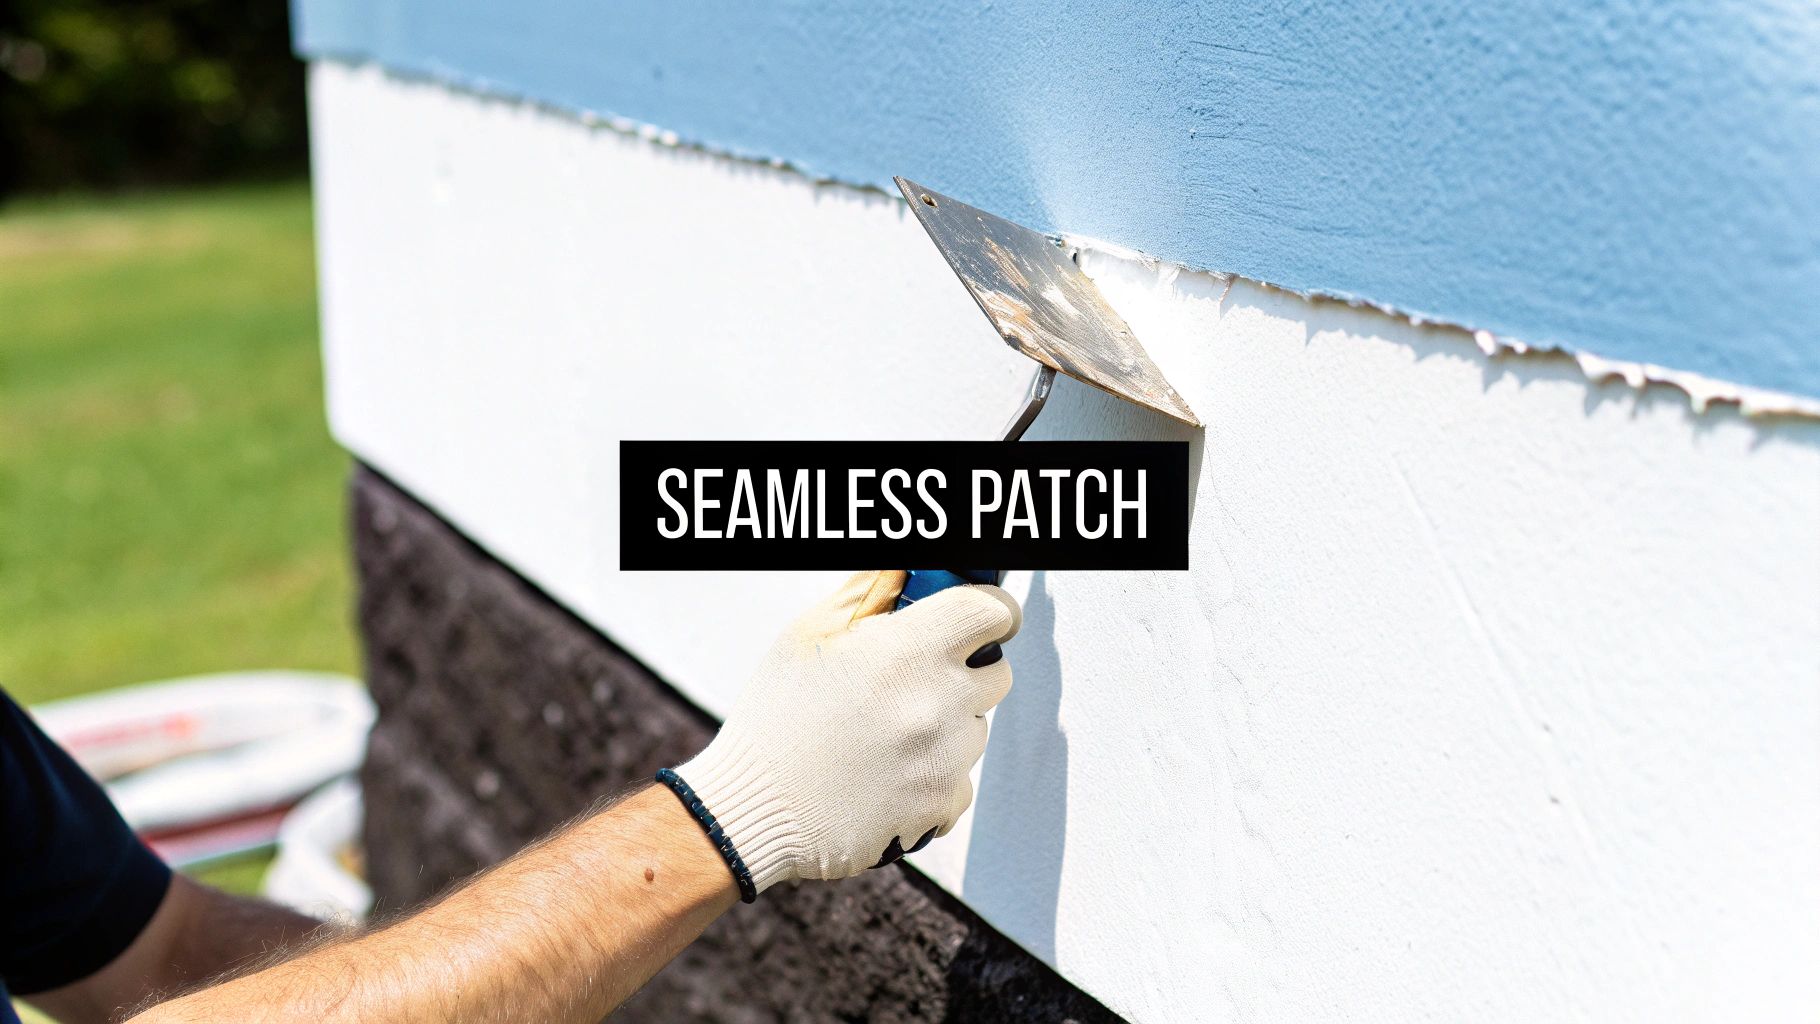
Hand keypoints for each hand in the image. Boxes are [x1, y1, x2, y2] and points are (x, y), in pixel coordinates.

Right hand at [663, 570, 1020, 898]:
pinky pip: (961, 781)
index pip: (993, 613)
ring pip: (976, 729)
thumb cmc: (776, 718)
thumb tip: (909, 569)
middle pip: (997, 673)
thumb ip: (870, 591)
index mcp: (908, 650)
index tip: (980, 622)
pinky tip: (887, 777)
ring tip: (886, 737)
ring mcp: (944, 757)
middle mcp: (937, 701)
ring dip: (947, 728)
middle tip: (914, 683)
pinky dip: (934, 779)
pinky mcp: (941, 803)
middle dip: (965, 672)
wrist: (753, 810)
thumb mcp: (810, 635)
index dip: (991, 613)